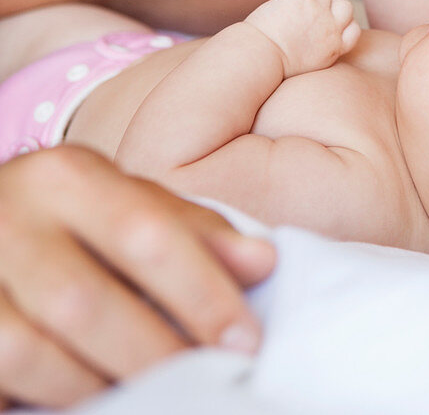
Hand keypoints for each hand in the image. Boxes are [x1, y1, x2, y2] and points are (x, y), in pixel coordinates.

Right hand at [0, 147, 275, 408]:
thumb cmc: (73, 223)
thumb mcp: (131, 207)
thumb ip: (195, 231)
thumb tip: (263, 261)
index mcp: (67, 176)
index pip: (147, 235)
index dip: (203, 294)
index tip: (246, 341)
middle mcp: (10, 218)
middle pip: (85, 304)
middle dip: (155, 352)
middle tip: (206, 382)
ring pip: (31, 352)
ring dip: (99, 384)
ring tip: (155, 394)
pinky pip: (0, 375)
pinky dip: (51, 398)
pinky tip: (97, 401)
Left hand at [245, 0, 360, 76]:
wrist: (260, 59)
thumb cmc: (278, 66)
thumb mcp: (311, 63)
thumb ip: (322, 47)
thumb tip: (318, 32)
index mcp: (335, 46)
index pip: (354, 28)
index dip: (343, 23)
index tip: (327, 25)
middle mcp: (330, 27)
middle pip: (345, 5)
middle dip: (331, 6)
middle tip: (309, 14)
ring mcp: (316, 11)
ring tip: (290, 13)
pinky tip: (283, 1)